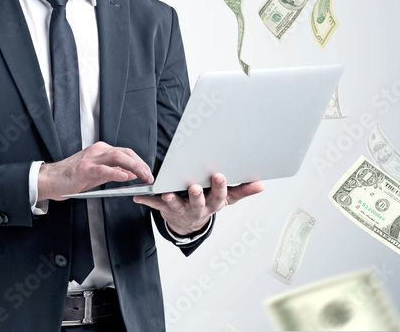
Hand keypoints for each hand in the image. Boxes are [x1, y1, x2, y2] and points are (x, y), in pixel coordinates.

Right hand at [38, 141, 152, 201]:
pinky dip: (115, 172)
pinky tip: (125, 177)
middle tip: (150, 176)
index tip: (149, 172)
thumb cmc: (72, 177)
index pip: (126, 153)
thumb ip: (114, 172)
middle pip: (125, 153)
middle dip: (140, 164)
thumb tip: (132, 173)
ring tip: (143, 176)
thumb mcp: (97, 174)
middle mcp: (98, 151)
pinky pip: (103, 169)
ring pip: (117, 157)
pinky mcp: (84, 169)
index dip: (140, 162)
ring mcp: (91, 158)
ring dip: (133, 166)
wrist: (50, 179)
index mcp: (101, 150)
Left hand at [133, 174, 264, 235]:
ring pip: (175, 205)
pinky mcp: (165, 208)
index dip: (219, 187)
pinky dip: (146, 199)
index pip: (219, 196)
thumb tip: (262, 184)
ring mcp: (180, 209)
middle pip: (197, 202)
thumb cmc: (209, 202)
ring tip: (167, 194)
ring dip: (170, 200)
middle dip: (196, 196)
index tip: (219, 176)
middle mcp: (197, 208)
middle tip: (194, 187)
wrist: (189, 223)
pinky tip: (138, 195)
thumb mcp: (227, 198)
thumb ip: (243, 190)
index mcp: (213, 203)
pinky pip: (155, 203)